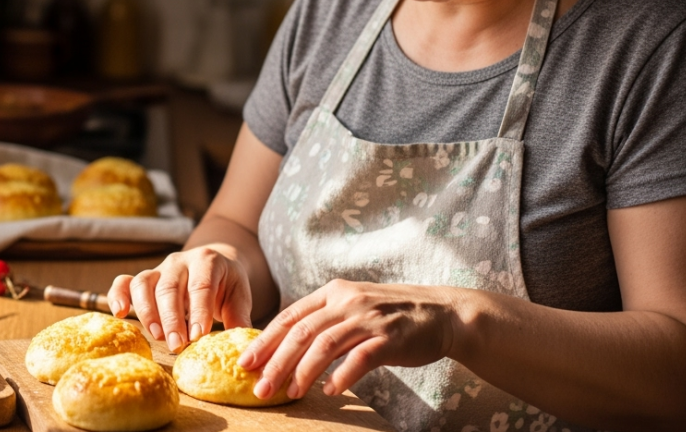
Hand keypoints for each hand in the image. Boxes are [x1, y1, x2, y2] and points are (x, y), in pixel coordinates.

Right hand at [109, 246, 252, 353]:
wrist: (214, 264)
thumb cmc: (227, 284)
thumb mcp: (239, 297)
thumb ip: (239, 320)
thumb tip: (243, 351)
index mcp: (207, 261)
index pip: (201, 285)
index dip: (199, 311)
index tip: (198, 336)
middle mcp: (180, 261)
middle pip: (170, 287)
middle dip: (172, 318)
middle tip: (177, 344)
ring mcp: (159, 269)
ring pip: (144, 283)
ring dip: (147, 311)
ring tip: (157, 336)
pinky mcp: (144, 279)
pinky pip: (124, 282)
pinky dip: (118, 295)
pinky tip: (120, 314)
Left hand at [238, 279, 458, 399]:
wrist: (441, 312)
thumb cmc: (391, 315)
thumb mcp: (352, 306)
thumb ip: (323, 320)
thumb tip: (287, 345)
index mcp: (332, 293)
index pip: (289, 317)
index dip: (264, 341)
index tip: (244, 362)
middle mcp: (346, 301)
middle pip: (301, 333)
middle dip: (275, 362)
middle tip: (259, 387)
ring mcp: (368, 318)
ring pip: (324, 345)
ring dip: (302, 372)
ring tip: (289, 393)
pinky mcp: (390, 338)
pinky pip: (360, 358)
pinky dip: (342, 375)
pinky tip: (330, 391)